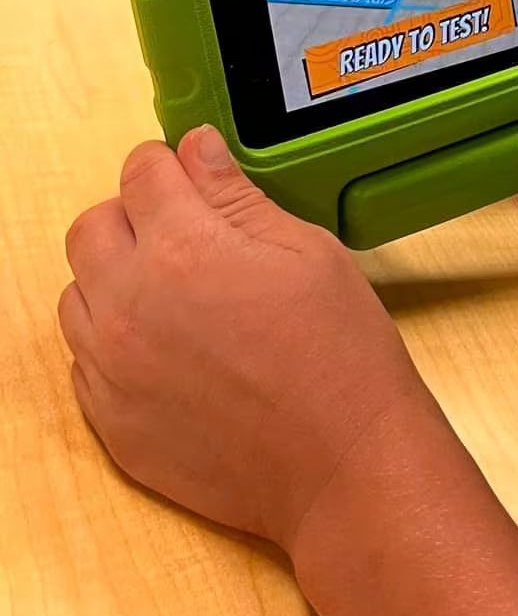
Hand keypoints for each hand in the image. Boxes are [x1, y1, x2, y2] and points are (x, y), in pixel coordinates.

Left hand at [59, 129, 436, 552]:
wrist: (341, 464)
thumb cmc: (338, 357)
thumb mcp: (306, 251)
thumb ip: (237, 197)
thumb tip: (197, 151)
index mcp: (182, 250)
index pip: (141, 173)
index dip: (171, 165)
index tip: (191, 176)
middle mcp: (128, 305)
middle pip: (92, 228)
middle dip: (133, 217)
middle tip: (185, 234)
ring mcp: (112, 369)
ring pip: (78, 296)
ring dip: (116, 282)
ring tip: (178, 299)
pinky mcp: (111, 422)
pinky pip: (85, 362)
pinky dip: (117, 345)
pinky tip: (173, 352)